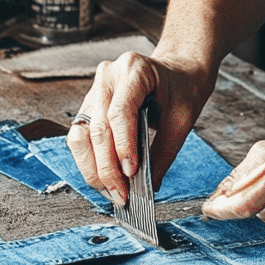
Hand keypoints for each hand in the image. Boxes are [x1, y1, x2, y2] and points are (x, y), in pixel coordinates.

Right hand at [66, 50, 211, 205]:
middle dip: (107, 167)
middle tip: (121, 195)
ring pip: (81, 135)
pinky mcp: (90, 105)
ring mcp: (95, 89)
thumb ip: (163, 153)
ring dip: (93, 169)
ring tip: (111, 192)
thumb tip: (147, 188)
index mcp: (134, 69)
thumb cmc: (182, 90)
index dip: (123, 146)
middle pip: (97, 127)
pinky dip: (90, 162)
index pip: (119, 112)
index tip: (131, 174)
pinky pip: (81, 137)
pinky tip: (105, 180)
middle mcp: (108, 76)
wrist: (178, 73)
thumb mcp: (182, 120)